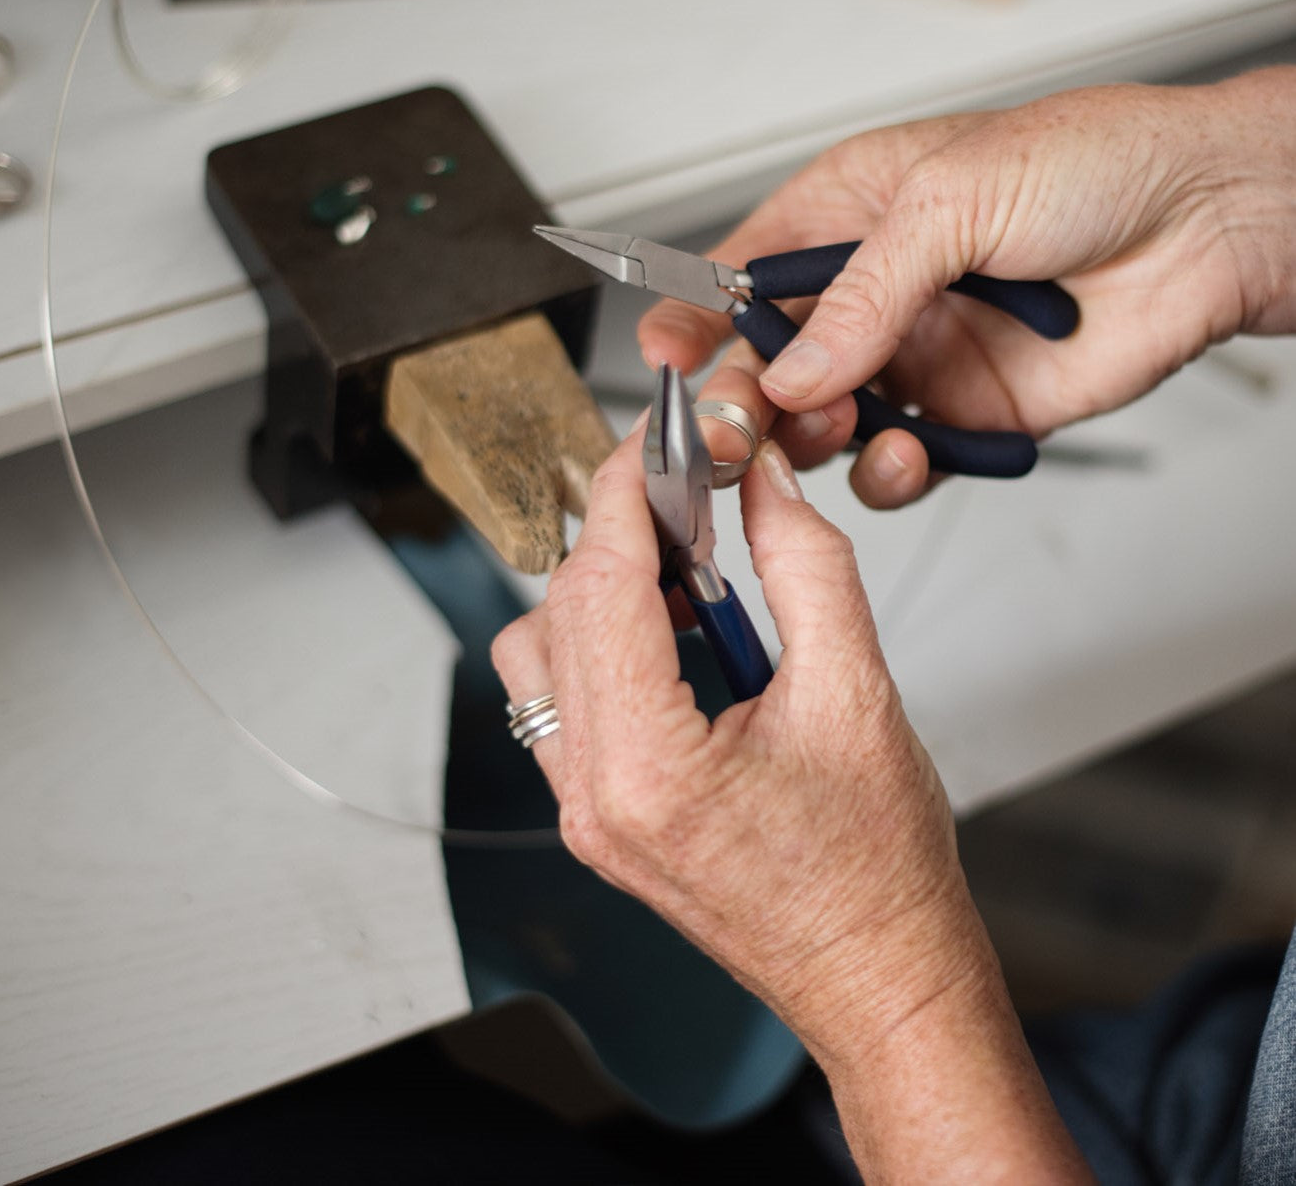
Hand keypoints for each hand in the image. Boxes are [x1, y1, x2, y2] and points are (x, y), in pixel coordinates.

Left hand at [492, 431, 1088, 1181]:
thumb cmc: (878, 874)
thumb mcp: (858, 694)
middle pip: (560, 609)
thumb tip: (766, 485)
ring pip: (540, 653)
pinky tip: (676, 634)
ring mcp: (584, 813)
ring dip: (601, 591)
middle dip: (618, 532)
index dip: (623, 491)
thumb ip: (806, 567)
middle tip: (688, 494)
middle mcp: (592, 797)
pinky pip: (563, 700)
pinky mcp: (596, 816)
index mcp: (648, 769)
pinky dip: (604, 643)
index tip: (651, 439)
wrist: (878, 979)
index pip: (599, 584)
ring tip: (688, 576)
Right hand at [640, 69, 1295, 507]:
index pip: (740, 274)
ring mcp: (913, 359)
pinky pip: (895, 464)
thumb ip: (862, 294)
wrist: (1208, 224)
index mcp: (847, 214)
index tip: (662, 357)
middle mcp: (871, 293)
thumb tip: (794, 369)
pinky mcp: (959, 416)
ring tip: (835, 428)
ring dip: (812, 438)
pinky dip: (889, 473)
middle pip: (769, 360)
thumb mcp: (952, 198)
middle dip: (743, 396)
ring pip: (821, 422)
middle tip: (734, 425)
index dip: (694, 318)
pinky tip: (907, 452)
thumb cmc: (1093, 165)